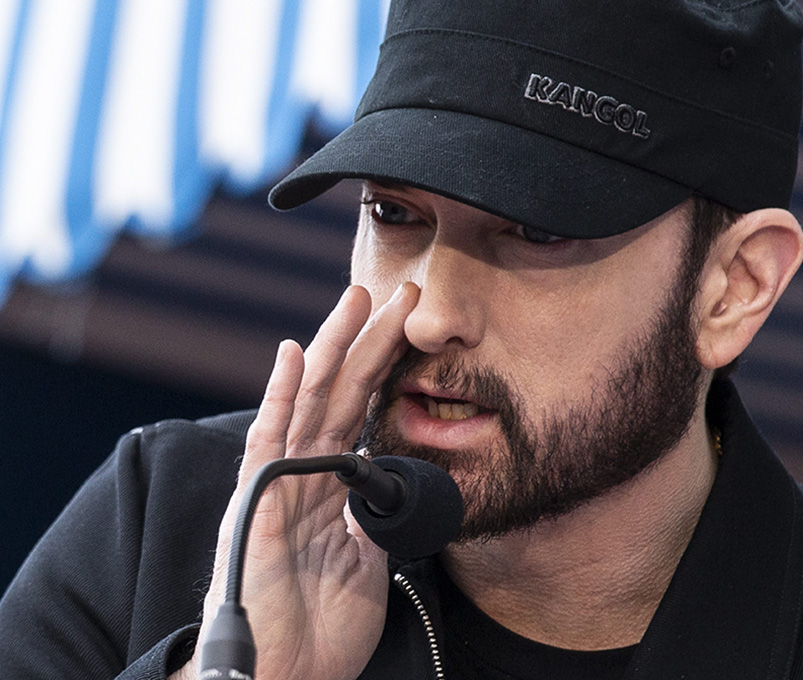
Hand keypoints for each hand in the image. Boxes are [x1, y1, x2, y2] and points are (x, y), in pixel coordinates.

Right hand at [173, 283, 418, 679]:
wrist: (288, 675)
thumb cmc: (321, 626)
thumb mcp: (367, 560)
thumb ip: (376, 515)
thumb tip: (394, 483)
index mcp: (329, 484)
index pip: (361, 409)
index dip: (386, 367)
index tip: (412, 327)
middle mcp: (303, 471)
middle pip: (341, 391)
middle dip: (370, 340)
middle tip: (401, 294)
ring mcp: (279, 482)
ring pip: (311, 398)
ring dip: (335, 347)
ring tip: (357, 300)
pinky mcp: (258, 502)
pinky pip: (270, 439)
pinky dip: (281, 394)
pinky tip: (294, 354)